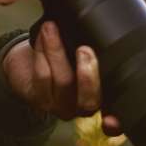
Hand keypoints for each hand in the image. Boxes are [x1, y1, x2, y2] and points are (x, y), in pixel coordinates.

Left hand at [2, 22, 123, 135]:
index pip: (116, 113)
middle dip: (88, 75)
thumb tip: (111, 25)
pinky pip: (42, 76)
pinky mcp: (38, 99)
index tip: (113, 118)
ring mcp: (60, 106)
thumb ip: (98, 47)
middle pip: (89, 100)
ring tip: (51, 28)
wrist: (29, 58)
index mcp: (102, 96)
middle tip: (84, 49)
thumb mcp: (85, 49)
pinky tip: (41, 35)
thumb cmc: (64, 52)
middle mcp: (82, 106)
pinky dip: (42, 52)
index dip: (116, 121)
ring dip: (56, 51)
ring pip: (63, 82)